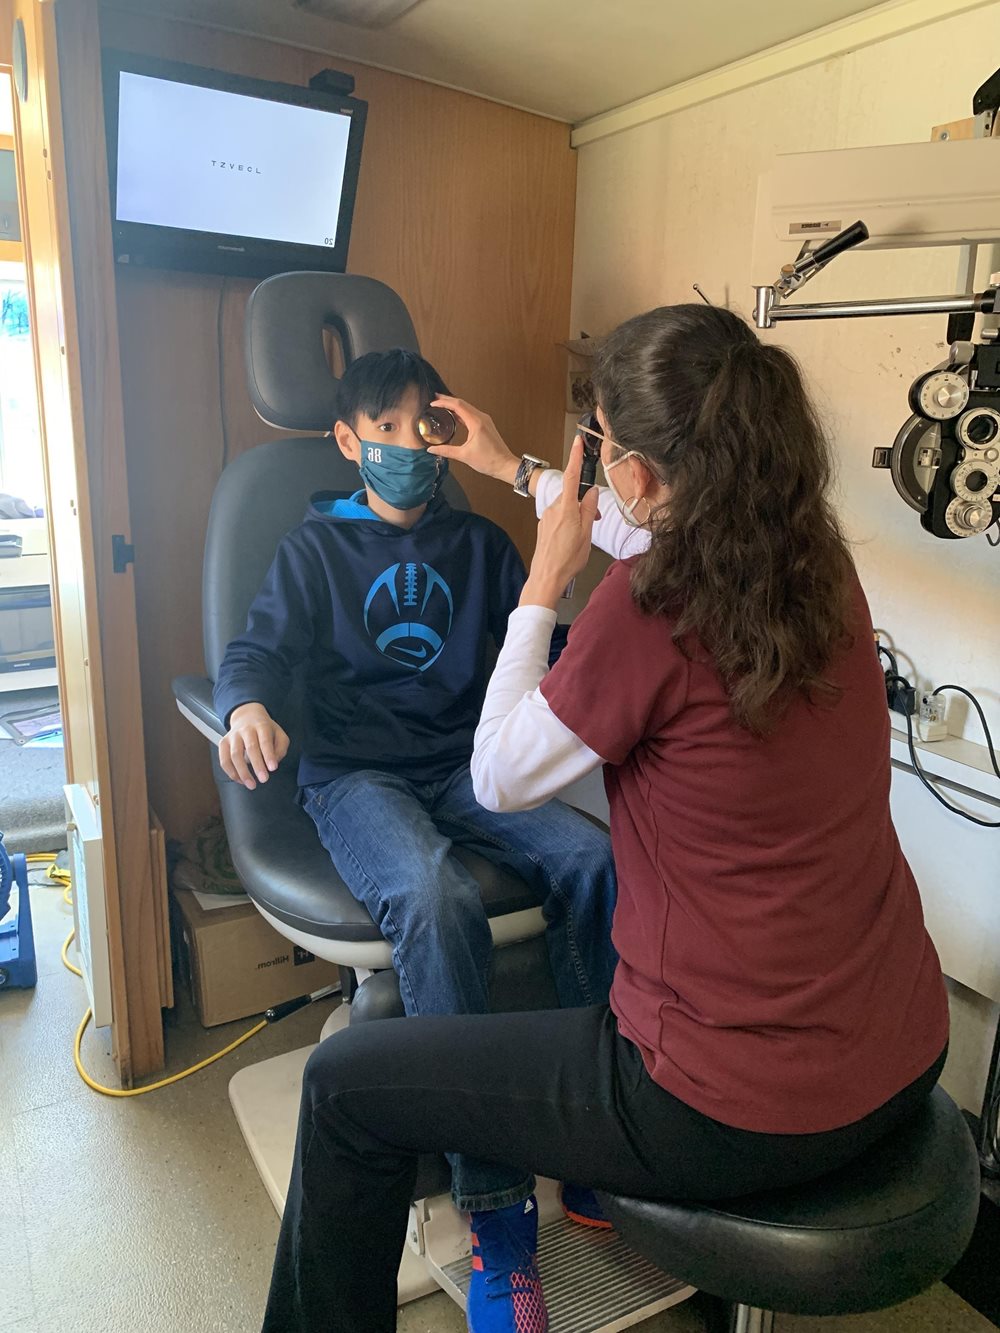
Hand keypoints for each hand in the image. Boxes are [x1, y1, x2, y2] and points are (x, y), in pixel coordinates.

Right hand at [219, 703, 289, 788]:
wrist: (246, 716)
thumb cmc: (265, 729)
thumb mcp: (279, 734)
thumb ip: (281, 748)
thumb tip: (274, 762)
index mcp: (261, 726)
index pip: (265, 740)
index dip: (269, 755)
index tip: (273, 768)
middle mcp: (246, 729)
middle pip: (250, 747)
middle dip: (257, 765)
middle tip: (264, 779)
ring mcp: (233, 736)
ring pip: (234, 755)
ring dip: (242, 772)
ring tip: (251, 784)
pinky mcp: (223, 743)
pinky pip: (224, 760)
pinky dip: (231, 772)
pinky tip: (240, 780)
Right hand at [423, 395, 519, 483]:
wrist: (504, 465)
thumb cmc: (489, 460)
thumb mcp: (464, 456)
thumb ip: (446, 451)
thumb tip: (432, 449)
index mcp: (476, 422)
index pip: (457, 405)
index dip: (444, 402)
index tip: (433, 403)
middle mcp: (481, 418)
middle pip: (462, 403)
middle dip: (447, 400)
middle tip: (435, 400)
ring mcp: (485, 420)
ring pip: (467, 407)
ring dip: (454, 405)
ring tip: (442, 405)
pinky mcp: (486, 425)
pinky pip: (471, 413)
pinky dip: (461, 412)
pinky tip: (454, 415)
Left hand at [521, 438, 598, 608]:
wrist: (546, 576)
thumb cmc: (568, 559)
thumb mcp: (586, 534)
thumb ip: (589, 510)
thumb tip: (592, 492)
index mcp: (566, 509)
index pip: (571, 476)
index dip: (575, 458)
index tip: (577, 442)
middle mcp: (553, 509)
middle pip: (572, 495)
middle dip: (584, 503)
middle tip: (594, 521)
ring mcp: (547, 517)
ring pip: (566, 507)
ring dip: (577, 515)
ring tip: (581, 536)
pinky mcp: (544, 526)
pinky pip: (560, 517)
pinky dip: (569, 522)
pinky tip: (571, 539)